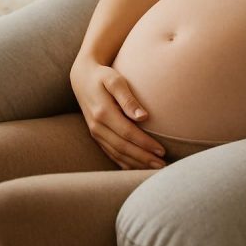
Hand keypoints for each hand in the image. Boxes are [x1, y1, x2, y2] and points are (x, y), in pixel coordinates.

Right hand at [69, 53, 166, 169]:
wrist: (82, 78)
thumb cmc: (103, 76)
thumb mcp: (115, 80)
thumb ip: (128, 98)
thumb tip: (143, 117)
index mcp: (103, 113)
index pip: (127, 133)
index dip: (145, 144)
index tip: (161, 150)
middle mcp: (97, 126)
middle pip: (123, 148)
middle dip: (143, 159)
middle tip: (163, 165)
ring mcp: (95, 133)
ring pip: (117, 154)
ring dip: (136, 164)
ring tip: (154, 168)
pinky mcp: (96, 136)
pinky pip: (110, 153)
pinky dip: (124, 163)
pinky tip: (137, 168)